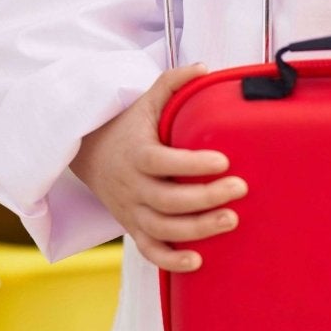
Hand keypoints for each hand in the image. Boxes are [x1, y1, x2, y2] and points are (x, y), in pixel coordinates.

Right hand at [70, 64, 248, 272]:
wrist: (89, 154)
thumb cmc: (127, 127)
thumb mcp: (145, 101)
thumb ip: (172, 83)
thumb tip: (203, 68)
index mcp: (136, 154)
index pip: (162, 162)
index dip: (191, 164)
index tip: (223, 159)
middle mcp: (132, 186)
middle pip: (167, 200)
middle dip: (206, 198)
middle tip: (240, 188)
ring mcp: (132, 211)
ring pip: (162, 229)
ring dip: (197, 230)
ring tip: (231, 220)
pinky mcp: (133, 228)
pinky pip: (149, 252)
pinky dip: (171, 261)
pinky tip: (199, 261)